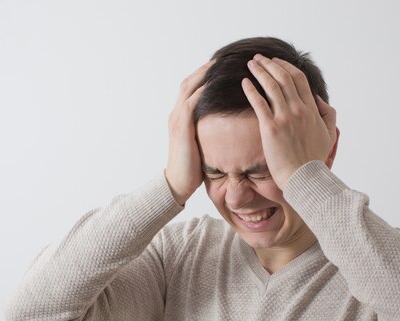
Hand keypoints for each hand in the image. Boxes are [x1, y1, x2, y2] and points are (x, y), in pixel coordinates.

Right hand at [165, 60, 212, 204]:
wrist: (177, 183)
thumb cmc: (192, 168)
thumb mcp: (200, 144)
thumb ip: (206, 130)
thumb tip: (223, 126)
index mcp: (180, 117)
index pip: (191, 88)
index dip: (204, 76)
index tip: (220, 66)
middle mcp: (176, 114)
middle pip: (189, 82)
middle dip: (205, 69)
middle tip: (222, 58)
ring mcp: (177, 119)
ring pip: (188, 88)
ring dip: (203, 75)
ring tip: (219, 64)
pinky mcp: (181, 127)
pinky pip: (191, 103)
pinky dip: (202, 91)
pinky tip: (214, 84)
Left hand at [241, 54, 338, 189]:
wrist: (304, 177)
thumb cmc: (314, 159)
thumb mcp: (329, 134)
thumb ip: (328, 114)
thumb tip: (319, 100)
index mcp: (311, 109)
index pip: (298, 79)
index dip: (285, 67)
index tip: (276, 62)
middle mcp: (298, 109)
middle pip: (283, 78)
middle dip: (269, 64)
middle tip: (258, 58)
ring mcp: (284, 118)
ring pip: (270, 86)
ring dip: (259, 71)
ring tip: (250, 64)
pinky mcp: (270, 128)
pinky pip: (259, 103)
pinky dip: (251, 90)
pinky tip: (244, 82)